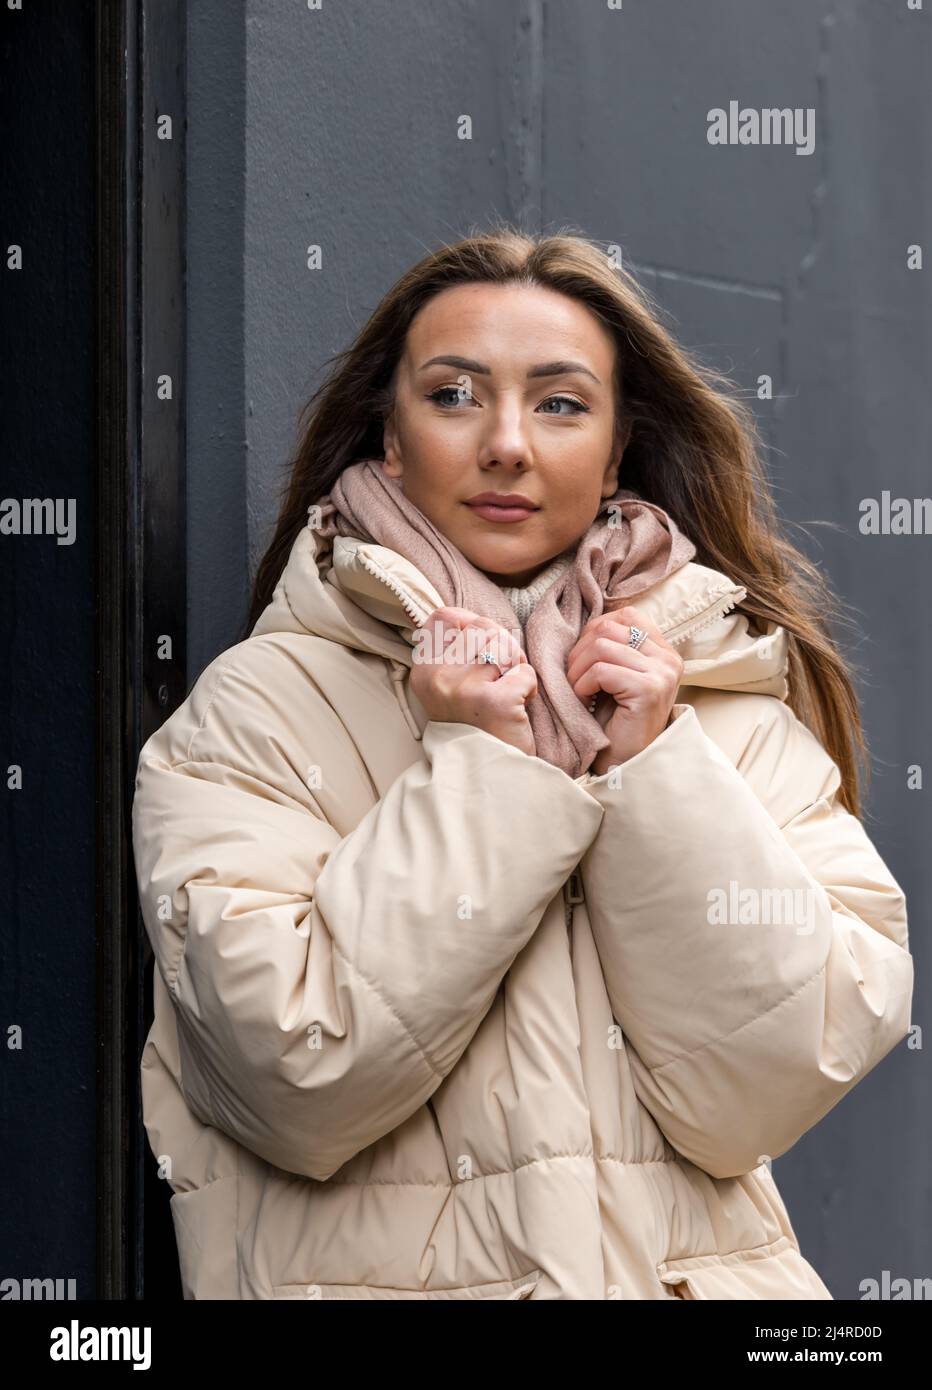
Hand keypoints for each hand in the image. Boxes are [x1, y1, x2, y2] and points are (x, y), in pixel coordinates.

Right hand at [409, 606, 537, 756]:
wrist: (487, 776)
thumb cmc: (474, 728)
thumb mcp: (448, 690)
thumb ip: (454, 654)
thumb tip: (475, 619)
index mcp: (423, 672)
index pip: (444, 616)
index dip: (472, 621)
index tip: (484, 643)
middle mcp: (438, 676)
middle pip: (482, 627)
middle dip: (503, 645)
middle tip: (504, 674)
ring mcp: (464, 688)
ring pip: (506, 647)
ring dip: (517, 667)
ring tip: (510, 693)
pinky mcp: (494, 701)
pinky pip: (525, 673)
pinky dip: (529, 689)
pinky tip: (518, 709)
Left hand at [565, 606, 683, 773]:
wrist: (625, 764)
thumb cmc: (614, 721)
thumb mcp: (615, 675)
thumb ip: (612, 647)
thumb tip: (585, 622)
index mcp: (663, 650)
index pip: (626, 614)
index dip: (594, 631)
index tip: (584, 659)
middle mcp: (668, 657)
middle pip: (608, 627)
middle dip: (579, 651)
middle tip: (575, 679)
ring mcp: (662, 672)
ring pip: (601, 646)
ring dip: (577, 670)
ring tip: (579, 691)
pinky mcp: (649, 689)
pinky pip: (601, 670)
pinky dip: (582, 685)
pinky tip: (585, 701)